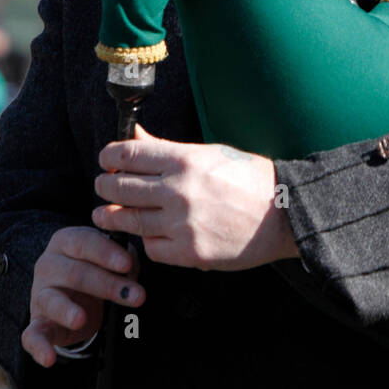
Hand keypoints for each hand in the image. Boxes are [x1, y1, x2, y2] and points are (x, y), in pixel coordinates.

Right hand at [21, 226, 144, 367]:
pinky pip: (32, 335)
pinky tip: (48, 358)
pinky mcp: (37, 322)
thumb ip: (123, 260)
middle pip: (75, 273)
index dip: (106, 253)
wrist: (74, 295)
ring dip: (67, 311)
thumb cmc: (96, 270)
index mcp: (66, 242)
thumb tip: (133, 268)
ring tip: (80, 319)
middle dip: (108, 285)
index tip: (127, 264)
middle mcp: (48, 264)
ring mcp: (40, 294)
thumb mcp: (110, 260)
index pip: (85, 242)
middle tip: (135, 296)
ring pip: (52, 300)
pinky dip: (39, 348)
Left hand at [92, 126, 298, 270]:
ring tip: (106, 213)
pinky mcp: (190, 253)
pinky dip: (145, 240)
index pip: (127, 154)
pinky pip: (150, 248)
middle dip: (105, 185)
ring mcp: (183, 224)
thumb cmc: (249, 179)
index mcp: (184, 160)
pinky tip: (147, 233)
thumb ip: (166, 148)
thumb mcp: (209, 153)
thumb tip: (134, 136)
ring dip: (112, 216)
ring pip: (128, 220)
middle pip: (119, 187)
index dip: (109, 156)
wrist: (285, 213)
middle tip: (103, 186)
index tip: (106, 160)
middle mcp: (179, 190)